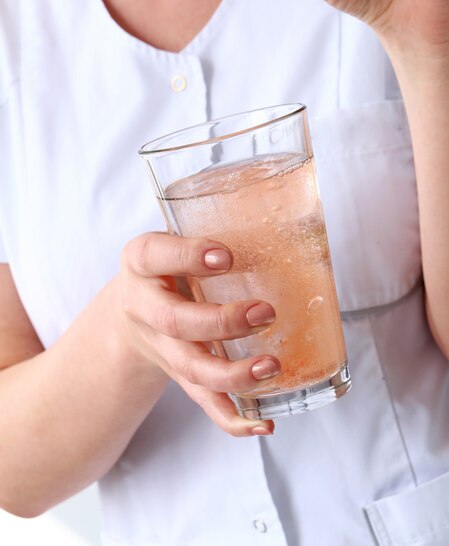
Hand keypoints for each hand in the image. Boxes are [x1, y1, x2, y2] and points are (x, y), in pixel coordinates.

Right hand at [116, 232, 278, 435]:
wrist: (132, 309)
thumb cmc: (168, 265)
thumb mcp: (174, 237)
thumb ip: (214, 225)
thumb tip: (299, 203)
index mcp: (142, 262)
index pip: (155, 254)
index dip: (189, 256)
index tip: (228, 254)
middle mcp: (145, 306)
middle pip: (176, 324)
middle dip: (221, 322)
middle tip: (265, 312)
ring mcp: (161, 346)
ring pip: (190, 369)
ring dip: (232, 374)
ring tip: (272, 365)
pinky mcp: (179, 375)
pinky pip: (202, 402)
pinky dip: (233, 417)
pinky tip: (264, 421)